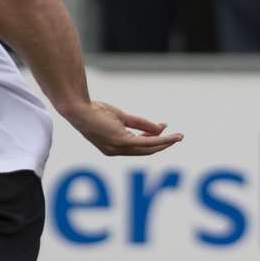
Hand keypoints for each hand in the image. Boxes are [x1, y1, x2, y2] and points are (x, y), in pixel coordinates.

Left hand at [61, 99, 183, 156]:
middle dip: (163, 144)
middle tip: (178, 137)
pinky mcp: (122, 141)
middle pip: (146, 150)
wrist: (80, 110)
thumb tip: (160, 128)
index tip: (163, 128)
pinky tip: (170, 136)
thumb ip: (140, 124)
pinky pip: (146, 143)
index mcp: (114, 147)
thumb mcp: (121, 118)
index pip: (138, 146)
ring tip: (179, 137)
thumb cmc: (95, 111)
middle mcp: (117, 151)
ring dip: (165, 143)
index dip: (153, 139)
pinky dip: (160, 140)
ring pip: (148, 148)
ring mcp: (119, 148)